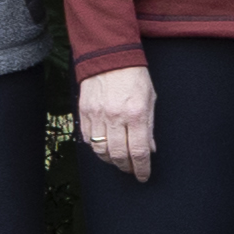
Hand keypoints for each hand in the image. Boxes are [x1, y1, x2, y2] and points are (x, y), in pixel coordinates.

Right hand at [78, 65, 158, 180]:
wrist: (109, 57)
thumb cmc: (134, 77)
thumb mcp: (150, 100)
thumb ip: (149, 126)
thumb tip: (149, 149)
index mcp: (135, 114)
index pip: (138, 151)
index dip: (141, 168)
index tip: (143, 176)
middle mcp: (115, 117)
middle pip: (118, 155)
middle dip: (126, 167)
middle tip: (131, 169)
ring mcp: (97, 115)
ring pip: (100, 150)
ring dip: (110, 160)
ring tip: (118, 160)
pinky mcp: (84, 112)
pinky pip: (88, 138)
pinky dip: (96, 147)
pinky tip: (104, 146)